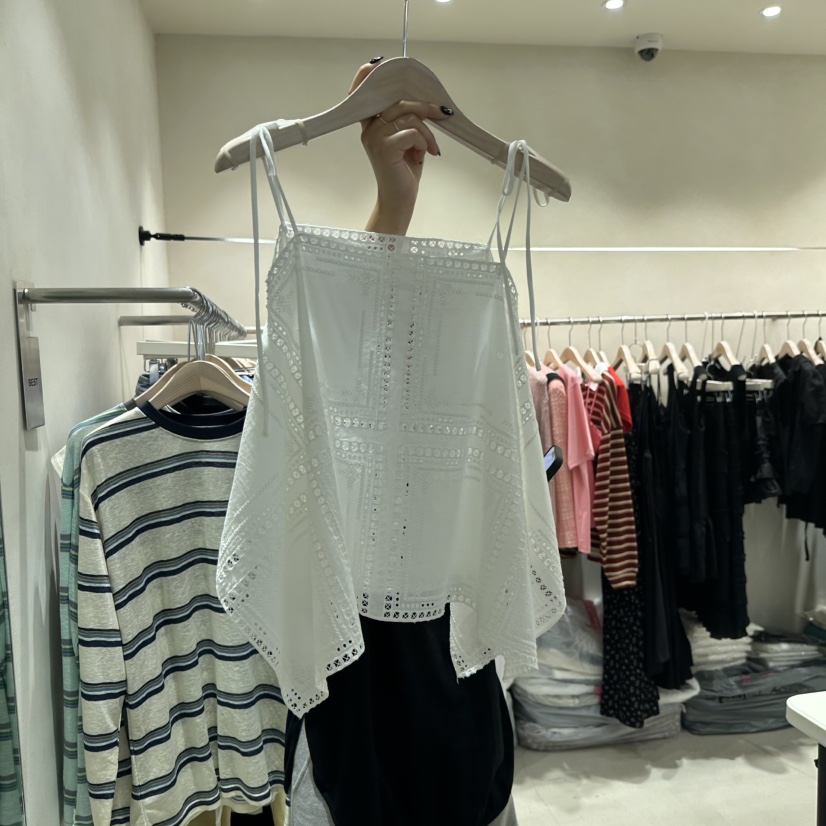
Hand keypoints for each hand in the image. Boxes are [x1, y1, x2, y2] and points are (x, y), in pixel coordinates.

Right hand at [349, 59, 453, 235]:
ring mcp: (374, 137)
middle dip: (425, 106)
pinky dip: (425, 143)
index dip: (368, 76)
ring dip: (428, 132)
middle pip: (398, 101)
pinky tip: (426, 156)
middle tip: (443, 114)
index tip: (379, 63)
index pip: (362, 93)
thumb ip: (406, 119)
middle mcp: (368, 128)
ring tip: (432, 149)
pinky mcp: (384, 148)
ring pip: (409, 116)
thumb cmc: (404, 170)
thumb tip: (425, 99)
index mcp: (370, 124)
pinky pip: (413, 132)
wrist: (400, 200)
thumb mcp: (406, 140)